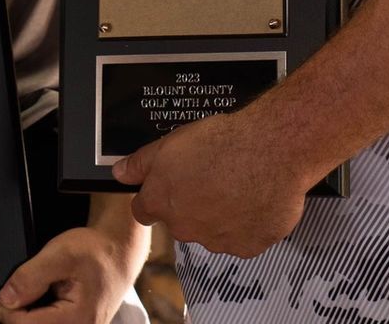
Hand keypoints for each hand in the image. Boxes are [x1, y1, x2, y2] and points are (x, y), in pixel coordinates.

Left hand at [0, 222, 145, 321]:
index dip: (3, 313)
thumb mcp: (60, 254)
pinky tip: (31, 302)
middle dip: (13, 318)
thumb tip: (6, 299)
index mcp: (77, 320)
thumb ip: (30, 277)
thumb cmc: (96, 252)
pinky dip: (35, 317)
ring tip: (16, 299)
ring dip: (24, 318)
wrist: (119, 252)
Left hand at [112, 112, 310, 257]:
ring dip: (219, 216)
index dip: (155, 197)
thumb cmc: (220, 141)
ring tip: (237, 185)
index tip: (171, 185)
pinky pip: (242, 238)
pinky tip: (255, 199)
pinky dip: (246, 224)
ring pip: (212, 231)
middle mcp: (186, 229)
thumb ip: (140, 163)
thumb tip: (119, 174)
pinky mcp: (248, 246)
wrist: (269, 150)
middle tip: (211, 178)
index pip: (143, 211)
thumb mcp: (169, 143)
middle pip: (180, 221)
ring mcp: (218, 241)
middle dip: (191, 205)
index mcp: (162, 203)